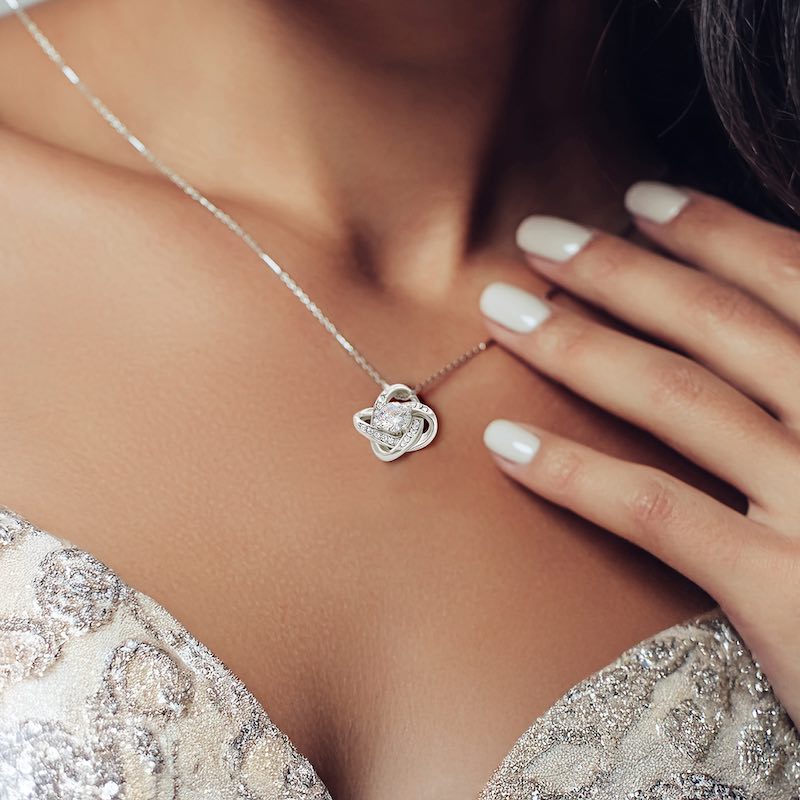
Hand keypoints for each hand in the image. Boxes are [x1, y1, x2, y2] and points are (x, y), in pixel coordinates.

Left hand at [479, 181, 799, 725]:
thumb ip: (798, 380)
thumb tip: (745, 337)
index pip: (792, 281)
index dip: (712, 232)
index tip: (638, 201)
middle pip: (718, 325)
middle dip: (619, 269)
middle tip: (539, 235)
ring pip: (676, 399)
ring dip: (576, 345)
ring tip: (499, 311)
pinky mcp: (784, 592)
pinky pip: (657, 512)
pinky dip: (574, 473)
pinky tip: (505, 445)